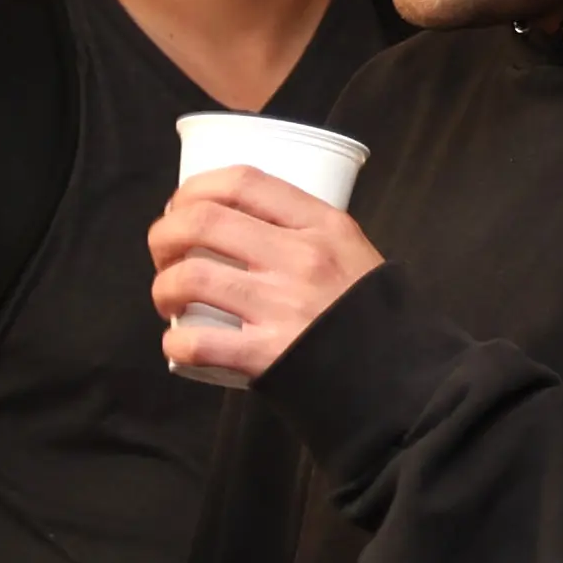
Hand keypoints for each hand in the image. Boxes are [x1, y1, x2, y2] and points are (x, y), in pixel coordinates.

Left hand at [146, 165, 383, 385]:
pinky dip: (175, 343)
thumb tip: (244, 223)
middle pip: (203, 222)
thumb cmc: (370, 316)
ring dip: (163, 288)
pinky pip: (197, 342)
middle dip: (163, 235)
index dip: (195, 188)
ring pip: (190, 277)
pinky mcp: (268, 355)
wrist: (400, 380)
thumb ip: (306, 234)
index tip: (181, 207)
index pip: (243, 182)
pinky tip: (178, 344)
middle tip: (163, 255)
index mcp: (322, 226)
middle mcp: (300, 258)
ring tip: (168, 301)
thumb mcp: (352, 253)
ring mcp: (282, 306)